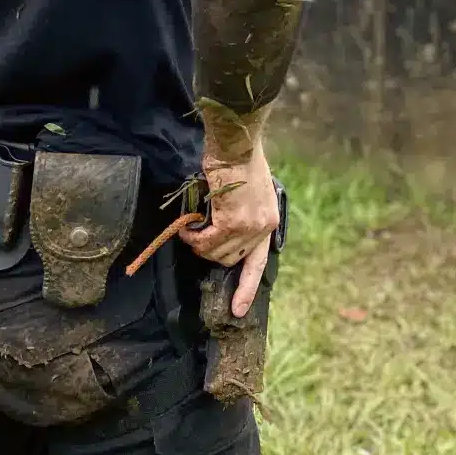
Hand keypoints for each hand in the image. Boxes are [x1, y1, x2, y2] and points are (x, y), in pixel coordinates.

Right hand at [179, 145, 281, 316]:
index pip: (258, 263)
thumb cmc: (240, 159)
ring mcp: (248, 228)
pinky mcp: (231, 223)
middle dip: (210, 253)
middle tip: (195, 237)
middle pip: (231, 260)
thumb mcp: (252, 191)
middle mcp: (262, 228)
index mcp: (269, 221)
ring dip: (198, 244)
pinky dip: (192, 237)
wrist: (237, 144)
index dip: (247, 288)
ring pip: (215, 254)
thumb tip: (223, 228)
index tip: (237, 310)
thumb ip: (243, 212)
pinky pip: (205, 242)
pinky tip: (186, 226)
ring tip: (190, 228)